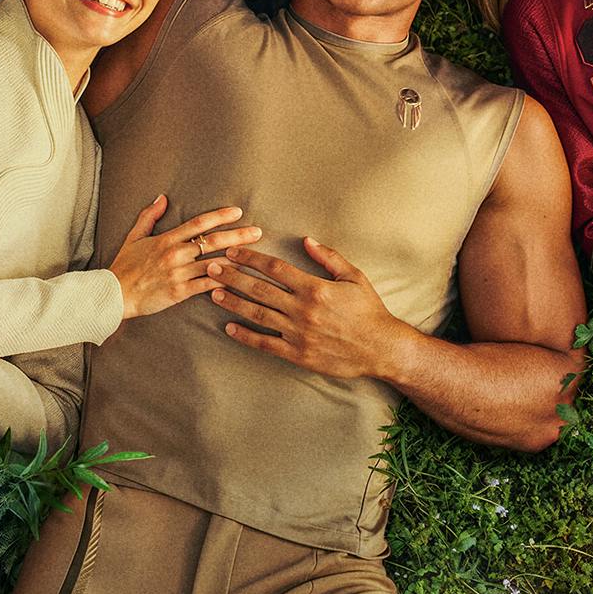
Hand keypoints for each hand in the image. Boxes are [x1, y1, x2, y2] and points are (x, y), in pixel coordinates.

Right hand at [107, 195, 261, 320]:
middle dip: (238, 236)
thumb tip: (162, 198)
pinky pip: (207, 286)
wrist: (114, 294)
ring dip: (237, 260)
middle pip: (212, 242)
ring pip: (214, 264)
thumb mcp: (134, 237)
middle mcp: (175, 254)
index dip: (219, 216)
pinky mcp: (180, 292)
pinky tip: (240, 282)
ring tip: (256, 257)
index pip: (198, 223)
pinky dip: (224, 283)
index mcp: (167, 239)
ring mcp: (179, 273)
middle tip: (258, 232)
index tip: (237, 212)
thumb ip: (149, 216)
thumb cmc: (124, 266)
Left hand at [210, 239, 412, 380]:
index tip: (233, 252)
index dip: (251, 258)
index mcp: (315, 288)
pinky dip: (245, 336)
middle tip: (211, 268)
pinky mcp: (298, 354)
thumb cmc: (369, 311)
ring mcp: (298, 333)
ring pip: (258, 314)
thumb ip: (329, 258)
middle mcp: (303, 310)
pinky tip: (229, 328)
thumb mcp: (354, 278)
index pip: (275, 268)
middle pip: (259, 289)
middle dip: (232, 277)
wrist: (381, 349)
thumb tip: (306, 239)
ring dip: (233, 303)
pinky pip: (265, 344)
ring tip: (213, 293)